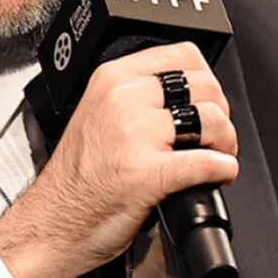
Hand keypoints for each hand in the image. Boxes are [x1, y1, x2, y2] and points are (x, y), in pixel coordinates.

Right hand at [0, 41, 238, 277]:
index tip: (206, 101)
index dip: (206, 79)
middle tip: (214, 136)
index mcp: (111, 79)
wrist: (51, 224)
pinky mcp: (147, 173)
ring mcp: (134, 135)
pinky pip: (209, 162)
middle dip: (221, 113)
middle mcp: (122, 99)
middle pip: (204, 85)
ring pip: (211, 119)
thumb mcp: (97, 113)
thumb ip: (134, 97)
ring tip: (217, 156)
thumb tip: (185, 97)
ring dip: (226, 142)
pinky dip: (224, 170)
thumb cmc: (75, 180)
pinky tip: (217, 176)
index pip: (183, 53)